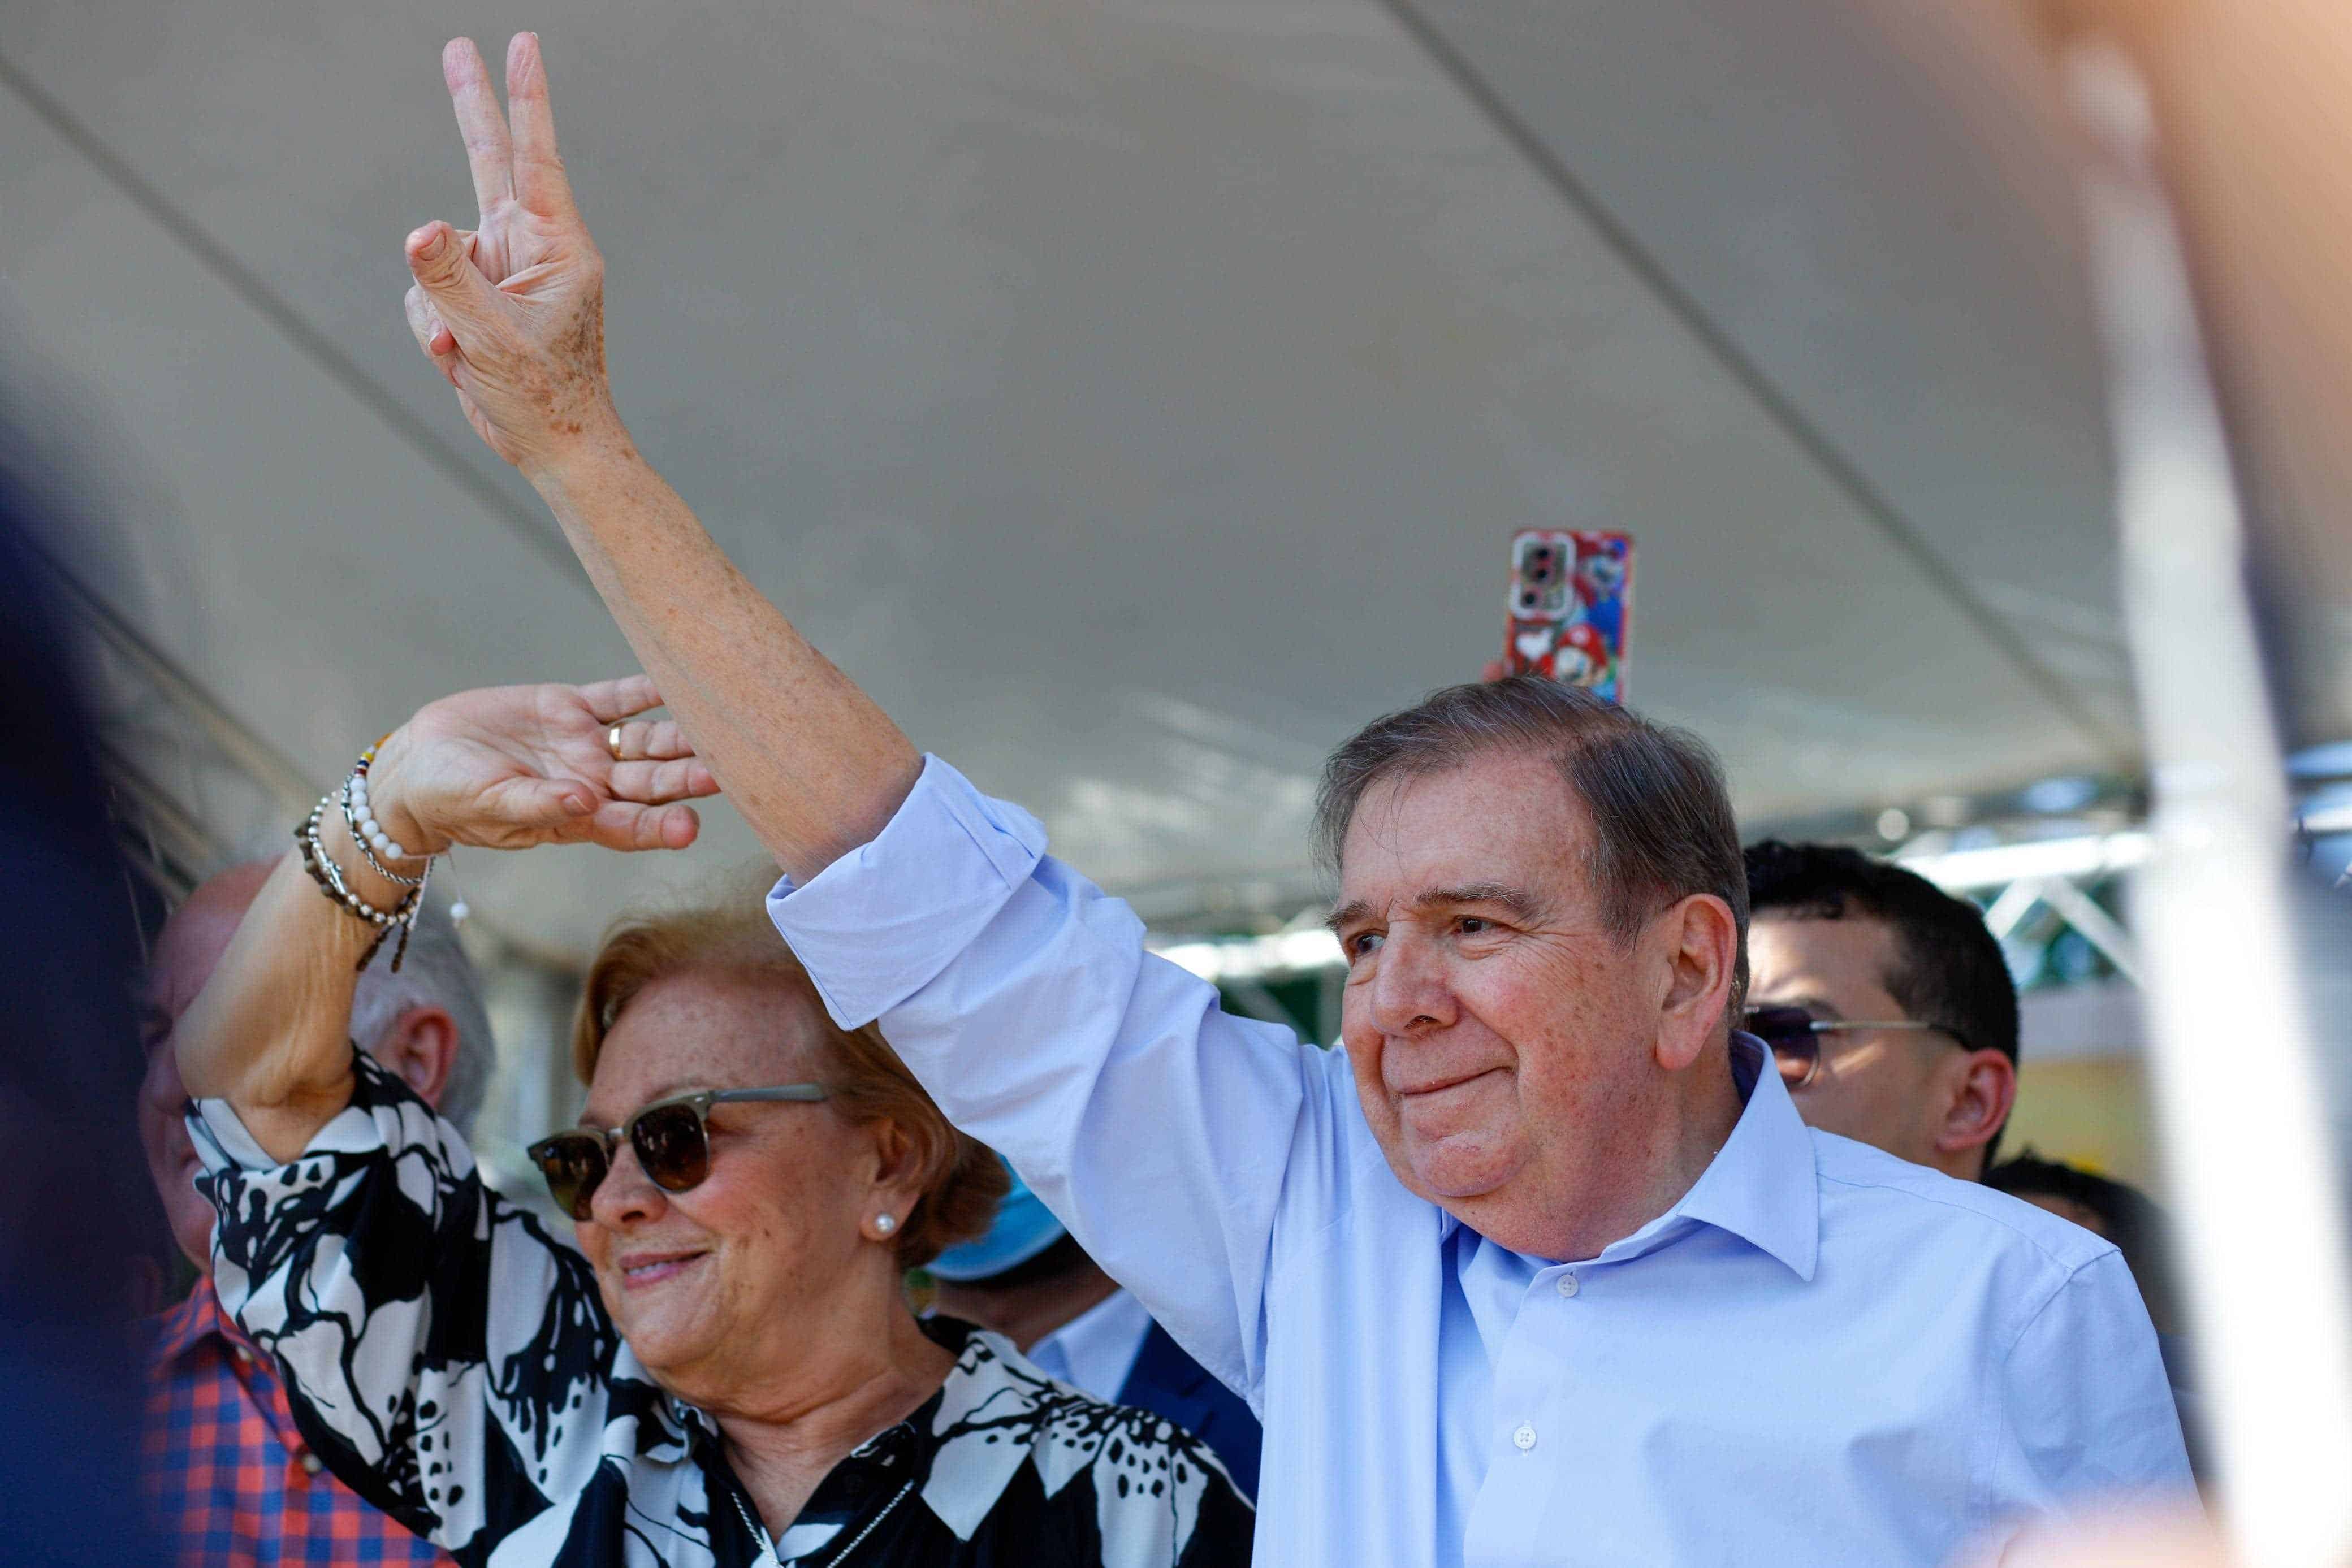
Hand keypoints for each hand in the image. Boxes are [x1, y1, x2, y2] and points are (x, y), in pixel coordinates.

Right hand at [365, 676, 718, 855]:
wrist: (420, 764)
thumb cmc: (452, 799)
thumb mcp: (491, 805)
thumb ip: (540, 805)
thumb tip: (584, 803)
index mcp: (578, 816)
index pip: (632, 825)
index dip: (661, 827)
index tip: (690, 827)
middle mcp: (594, 781)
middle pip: (652, 780)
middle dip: (689, 776)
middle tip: (727, 771)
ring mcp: (587, 744)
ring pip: (647, 739)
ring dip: (681, 734)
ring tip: (717, 723)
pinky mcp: (571, 708)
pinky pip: (619, 697)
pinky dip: (647, 689)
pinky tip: (678, 678)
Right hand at [402, 34, 618, 475]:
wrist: (552, 446)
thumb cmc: (545, 396)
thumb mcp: (493, 339)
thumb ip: (450, 281)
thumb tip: (420, 229)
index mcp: (555, 246)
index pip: (535, 157)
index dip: (525, 98)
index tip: (523, 44)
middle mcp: (526, 248)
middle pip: (488, 162)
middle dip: (471, 105)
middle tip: (458, 47)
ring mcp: (498, 271)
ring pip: (433, 257)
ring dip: (437, 309)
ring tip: (468, 351)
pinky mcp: (474, 299)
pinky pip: (426, 296)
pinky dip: (434, 332)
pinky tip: (460, 361)